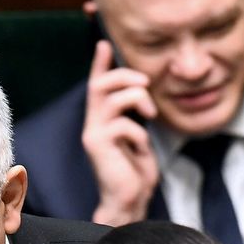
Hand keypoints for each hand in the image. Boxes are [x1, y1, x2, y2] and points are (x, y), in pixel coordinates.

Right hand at [82, 39, 159, 225]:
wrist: (128, 200)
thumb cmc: (135, 171)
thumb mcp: (138, 135)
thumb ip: (134, 114)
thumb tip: (142, 90)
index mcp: (101, 120)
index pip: (97, 85)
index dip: (100, 63)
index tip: (104, 43)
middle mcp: (92, 125)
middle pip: (101, 84)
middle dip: (126, 75)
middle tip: (147, 83)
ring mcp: (93, 135)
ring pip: (113, 98)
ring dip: (138, 99)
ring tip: (150, 114)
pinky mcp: (98, 146)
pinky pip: (123, 124)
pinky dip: (139, 132)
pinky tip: (141, 148)